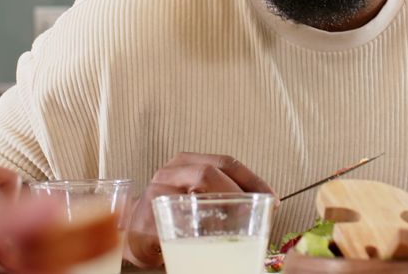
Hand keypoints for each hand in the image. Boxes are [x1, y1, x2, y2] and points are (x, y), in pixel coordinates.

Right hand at [124, 152, 274, 267]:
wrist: (134, 231)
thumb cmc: (175, 213)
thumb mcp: (198, 194)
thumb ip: (224, 193)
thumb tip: (268, 205)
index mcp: (186, 162)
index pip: (225, 162)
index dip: (253, 179)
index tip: (273, 199)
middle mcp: (169, 173)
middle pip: (208, 174)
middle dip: (238, 193)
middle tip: (256, 212)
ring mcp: (154, 196)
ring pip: (192, 200)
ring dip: (221, 217)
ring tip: (238, 230)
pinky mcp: (145, 224)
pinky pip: (175, 230)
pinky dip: (195, 238)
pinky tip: (208, 245)